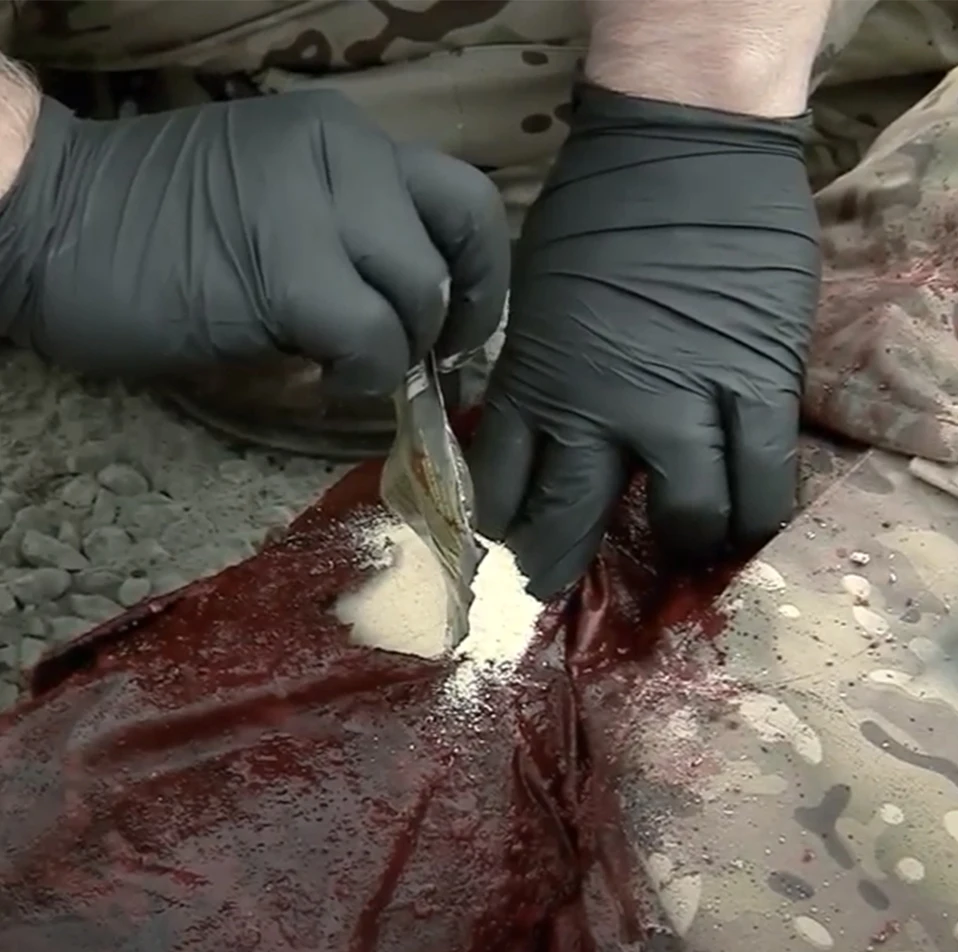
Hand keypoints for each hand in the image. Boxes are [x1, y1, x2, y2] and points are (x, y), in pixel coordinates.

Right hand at [0, 92, 508, 390]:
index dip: (482, 273)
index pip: (464, 198)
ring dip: (398, 352)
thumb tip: (428, 318)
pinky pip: (371, 339)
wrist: (46, 225)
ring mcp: (316, 202)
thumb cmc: (159, 231)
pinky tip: (322, 378)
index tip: (457, 324)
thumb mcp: (281, 209)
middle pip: (467, 236)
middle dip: (460, 314)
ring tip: (344, 365)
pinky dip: (361, 377)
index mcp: (347, 138)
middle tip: (422, 355)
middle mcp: (345, 149)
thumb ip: (359, 241)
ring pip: (423, 293)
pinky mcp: (285, 270)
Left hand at [469, 84, 820, 598]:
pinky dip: (755, 513)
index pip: (503, 490)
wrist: (682, 145)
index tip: (507, 546)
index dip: (503, 531)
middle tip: (560, 586)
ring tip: (685, 540)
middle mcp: (601, 409)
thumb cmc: (598, 212)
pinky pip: (764, 483)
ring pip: (688, 516)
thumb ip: (537, 372)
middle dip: (560, 568)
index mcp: (537, 381)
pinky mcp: (759, 385)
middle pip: (572, 524)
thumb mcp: (534, 299)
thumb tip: (535, 425)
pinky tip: (747, 516)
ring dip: (684, 541)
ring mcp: (685, 402)